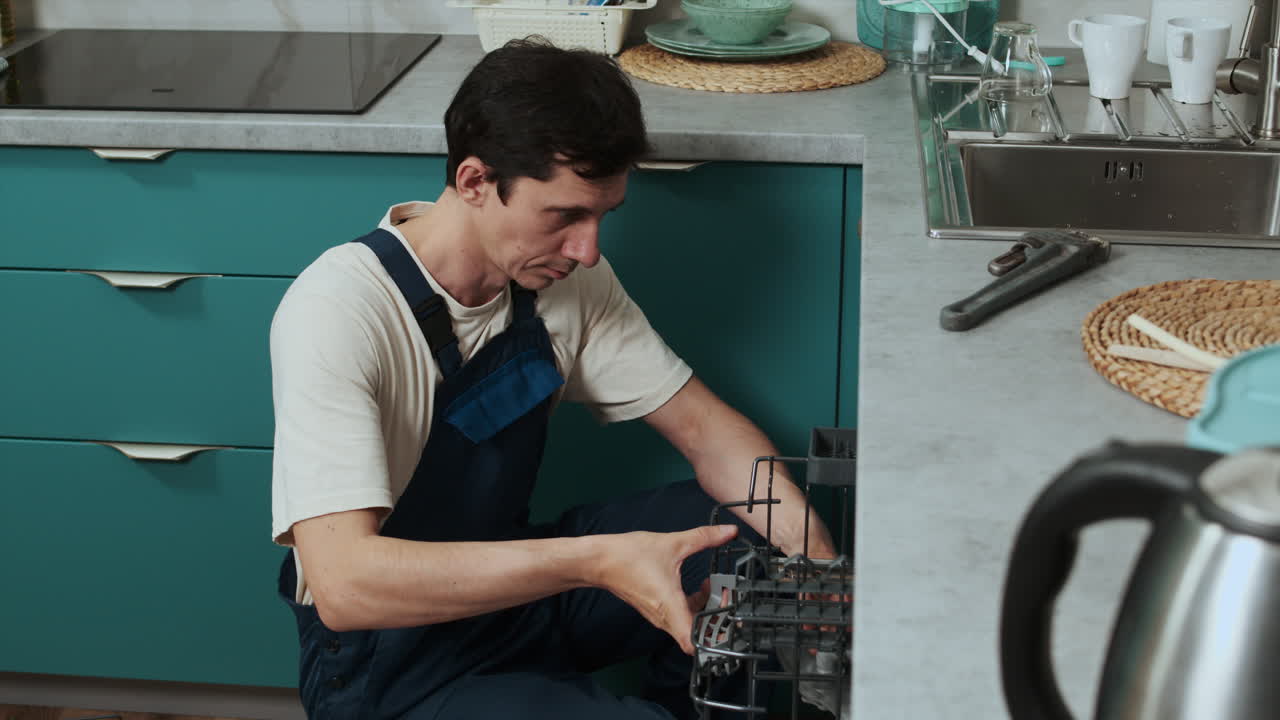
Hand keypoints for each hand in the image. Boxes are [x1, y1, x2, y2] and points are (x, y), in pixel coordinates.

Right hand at [595, 525, 737, 654]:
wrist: (598, 561)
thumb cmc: (629, 556)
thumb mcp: (672, 543)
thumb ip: (704, 537)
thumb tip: (729, 532)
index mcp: (670, 607)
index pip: (694, 643)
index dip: (714, 636)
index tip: (727, 615)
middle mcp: (665, 618)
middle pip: (697, 635)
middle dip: (716, 618)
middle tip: (724, 595)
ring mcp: (659, 616)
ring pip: (689, 625)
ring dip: (705, 610)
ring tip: (712, 586)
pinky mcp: (655, 609)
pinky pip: (680, 616)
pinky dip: (693, 605)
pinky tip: (697, 585)